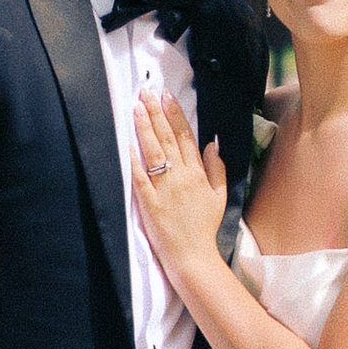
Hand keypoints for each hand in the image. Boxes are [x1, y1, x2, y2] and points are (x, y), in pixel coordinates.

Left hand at [131, 86, 226, 274]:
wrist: (193, 256)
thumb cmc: (204, 227)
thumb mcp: (220, 196)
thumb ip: (217, 168)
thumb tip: (212, 144)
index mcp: (198, 173)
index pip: (185, 137)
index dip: (175, 114)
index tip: (167, 96)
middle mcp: (181, 176)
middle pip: (166, 138)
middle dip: (156, 112)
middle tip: (146, 92)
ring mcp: (164, 189)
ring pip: (153, 151)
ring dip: (144, 127)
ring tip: (136, 107)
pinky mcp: (149, 202)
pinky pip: (139, 177)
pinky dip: (133, 159)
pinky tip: (128, 143)